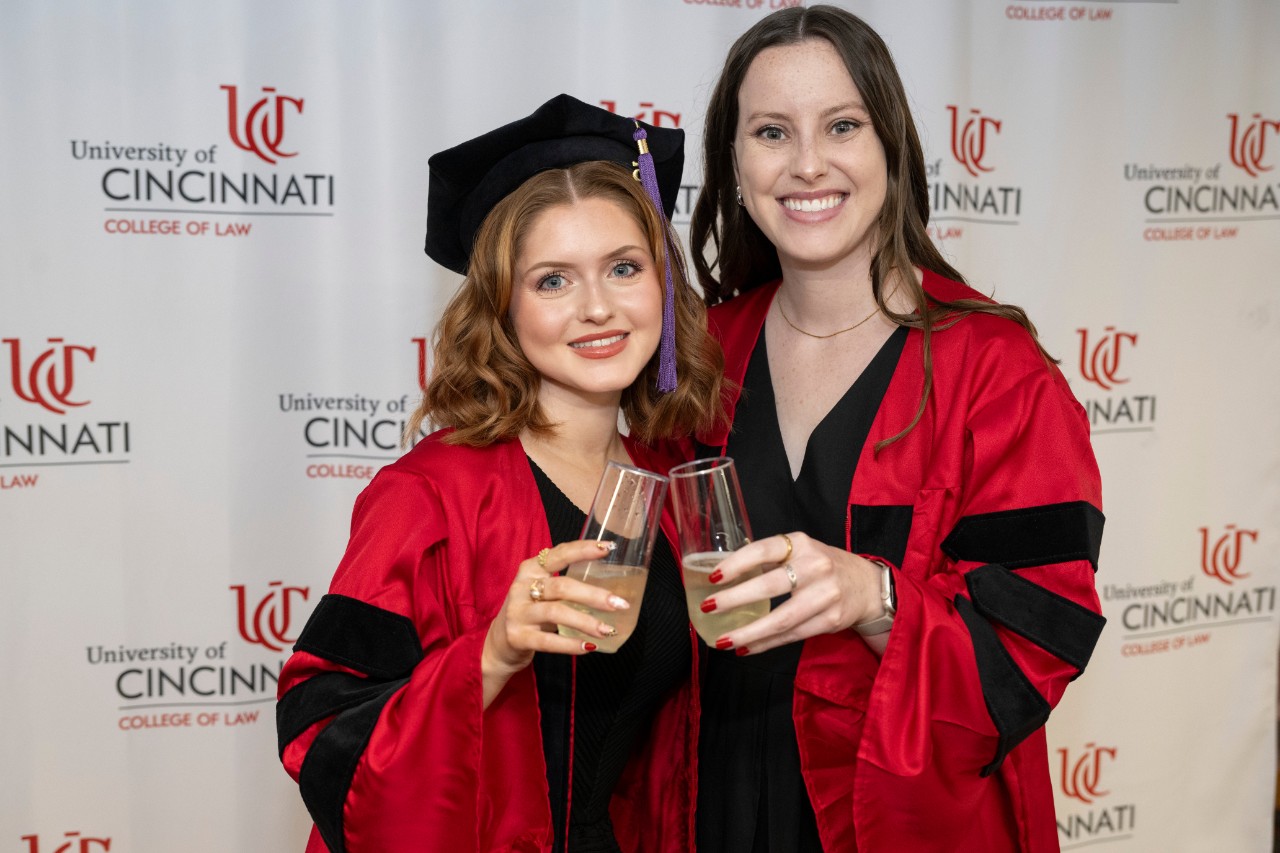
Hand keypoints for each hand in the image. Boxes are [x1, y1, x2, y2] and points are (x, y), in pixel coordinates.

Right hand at [482, 540, 628, 694]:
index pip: (559, 554)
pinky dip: (570, 644)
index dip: (583, 549)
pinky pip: (548, 641)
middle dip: (593, 595)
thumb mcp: (541, 591)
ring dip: (586, 621)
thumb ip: (565, 584)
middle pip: (561, 586)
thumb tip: (610, 587)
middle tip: (619, 603)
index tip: (607, 548)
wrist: (498, 644)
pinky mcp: (517, 637)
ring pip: (556, 612)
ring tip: (608, 630)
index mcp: (530, 569)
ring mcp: (518, 612)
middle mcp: (522, 587)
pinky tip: (588, 646)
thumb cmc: (530, 612)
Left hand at [700, 532, 882, 654]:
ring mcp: (825, 595)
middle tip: (708, 608)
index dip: (737, 563)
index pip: (764, 550)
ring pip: (781, 619)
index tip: (713, 577)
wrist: (867, 585)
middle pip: (770, 586)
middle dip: (735, 599)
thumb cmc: (822, 566)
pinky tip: (746, 647)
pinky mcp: (830, 620)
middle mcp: (815, 566)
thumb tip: (724, 576)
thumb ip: (770, 559)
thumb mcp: (800, 551)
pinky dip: (765, 644)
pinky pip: (791, 636)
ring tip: (723, 640)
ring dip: (748, 632)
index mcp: (801, 544)